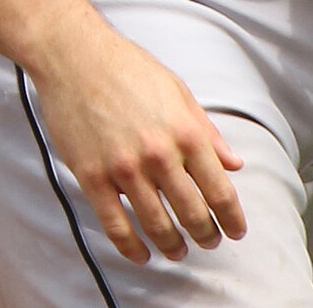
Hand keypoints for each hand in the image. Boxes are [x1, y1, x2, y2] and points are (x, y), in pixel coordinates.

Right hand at [30, 5, 246, 266]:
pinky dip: (132, 249)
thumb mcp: (179, 92)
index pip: (219, 189)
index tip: (236, 231)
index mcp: (185, 131)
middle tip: (210, 243)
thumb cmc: (130, 69)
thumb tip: (234, 164)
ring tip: (179, 252)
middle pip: (192, 213)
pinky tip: (142, 255)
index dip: (232, 218)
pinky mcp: (92, 177)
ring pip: (157, 226)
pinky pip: (116, 226)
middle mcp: (159, 153)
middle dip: (207, 235)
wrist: (76, 56)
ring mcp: (124, 168)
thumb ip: (207, 132)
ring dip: (173, 246)